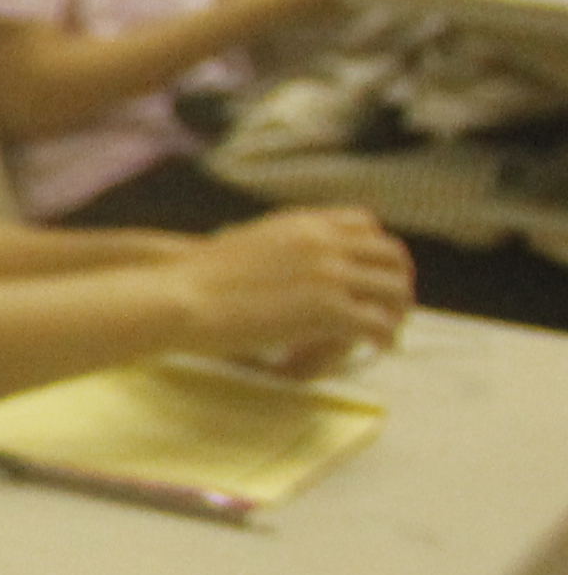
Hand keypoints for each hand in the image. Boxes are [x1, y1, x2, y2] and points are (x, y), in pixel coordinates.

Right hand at [184, 205, 414, 374]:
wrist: (176, 297)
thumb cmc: (192, 280)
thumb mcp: (243, 247)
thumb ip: (276, 250)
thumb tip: (282, 271)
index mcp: (303, 224)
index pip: (366, 226)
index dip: (376, 253)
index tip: (371, 278)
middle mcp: (324, 242)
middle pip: (392, 257)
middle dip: (397, 284)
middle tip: (389, 311)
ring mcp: (330, 274)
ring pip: (395, 291)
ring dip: (396, 314)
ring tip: (385, 337)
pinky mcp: (329, 309)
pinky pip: (377, 324)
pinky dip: (382, 339)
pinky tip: (373, 350)